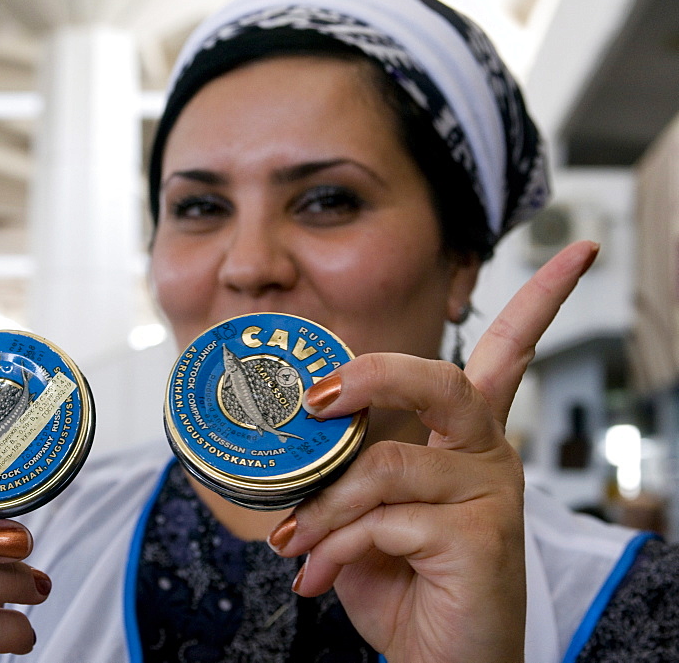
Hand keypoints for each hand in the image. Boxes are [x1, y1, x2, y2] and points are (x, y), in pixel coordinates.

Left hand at [267, 241, 599, 661]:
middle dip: (372, 376)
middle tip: (317, 401)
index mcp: (465, 439)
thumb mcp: (362, 513)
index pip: (509, 352)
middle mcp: (487, 454)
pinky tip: (321, 576)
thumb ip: (347, 469)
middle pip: (441, 379)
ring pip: (383, 467)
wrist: (432, 659)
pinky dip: (334, 547)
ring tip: (296, 546)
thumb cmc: (401, 581)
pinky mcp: (480, 536)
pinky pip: (382, 519)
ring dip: (321, 510)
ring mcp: (489, 493)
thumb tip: (299, 442)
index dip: (542, 299)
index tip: (577, 251)